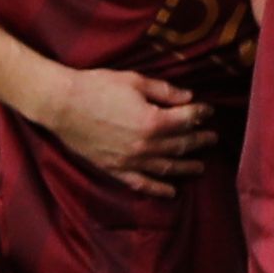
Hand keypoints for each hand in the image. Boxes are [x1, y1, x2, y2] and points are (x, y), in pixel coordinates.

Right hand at [31, 67, 212, 196]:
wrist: (62, 104)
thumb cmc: (96, 87)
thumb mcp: (134, 81)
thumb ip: (164, 91)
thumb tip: (188, 97)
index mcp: (153, 120)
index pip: (187, 119)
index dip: (201, 114)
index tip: (209, 111)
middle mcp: (146, 145)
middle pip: (181, 145)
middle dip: (199, 140)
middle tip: (212, 138)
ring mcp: (131, 161)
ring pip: (167, 167)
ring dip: (187, 167)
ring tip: (200, 166)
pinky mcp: (115, 169)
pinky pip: (142, 184)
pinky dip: (158, 189)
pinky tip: (171, 191)